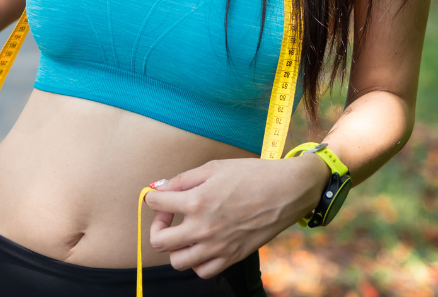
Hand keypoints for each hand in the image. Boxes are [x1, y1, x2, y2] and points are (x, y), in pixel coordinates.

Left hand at [143, 156, 329, 278]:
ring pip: (178, 262)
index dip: (153, 196)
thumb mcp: (213, 168)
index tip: (164, 195)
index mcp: (196, 202)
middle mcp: (203, 228)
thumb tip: (157, 187)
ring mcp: (218, 246)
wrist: (288, 190)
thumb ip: (181, 180)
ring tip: (184, 233)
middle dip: (157, 226)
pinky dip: (197, 262)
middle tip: (169, 216)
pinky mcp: (233, 257)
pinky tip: (201, 246)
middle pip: (158, 241)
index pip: (154, 203)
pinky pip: (204, 271)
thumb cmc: (251, 174)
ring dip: (175, 247)